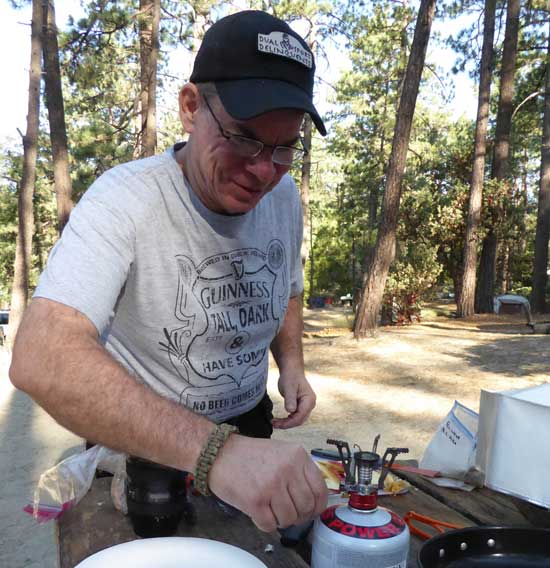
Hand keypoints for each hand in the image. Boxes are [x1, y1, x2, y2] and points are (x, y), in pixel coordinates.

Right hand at [208, 435, 327, 531]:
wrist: (218, 452)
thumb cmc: (249, 455)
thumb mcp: (282, 452)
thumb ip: (299, 470)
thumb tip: (312, 499)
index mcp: (297, 455)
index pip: (320, 490)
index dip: (316, 506)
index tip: (310, 510)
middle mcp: (288, 468)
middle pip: (306, 507)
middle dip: (298, 515)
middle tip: (287, 512)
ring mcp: (272, 485)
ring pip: (289, 518)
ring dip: (280, 520)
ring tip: (270, 509)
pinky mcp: (255, 500)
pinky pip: (270, 525)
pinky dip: (265, 523)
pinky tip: (258, 512)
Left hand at [272, 373, 315, 428]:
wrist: (291, 371)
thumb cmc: (291, 377)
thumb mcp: (289, 387)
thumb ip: (290, 399)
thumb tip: (290, 411)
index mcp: (309, 400)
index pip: (300, 416)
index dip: (289, 422)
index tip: (278, 424)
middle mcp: (310, 404)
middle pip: (299, 420)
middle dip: (286, 424)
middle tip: (273, 423)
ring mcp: (306, 406)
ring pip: (297, 419)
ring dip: (286, 423)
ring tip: (274, 422)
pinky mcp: (301, 406)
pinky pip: (295, 416)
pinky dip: (287, 419)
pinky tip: (279, 420)